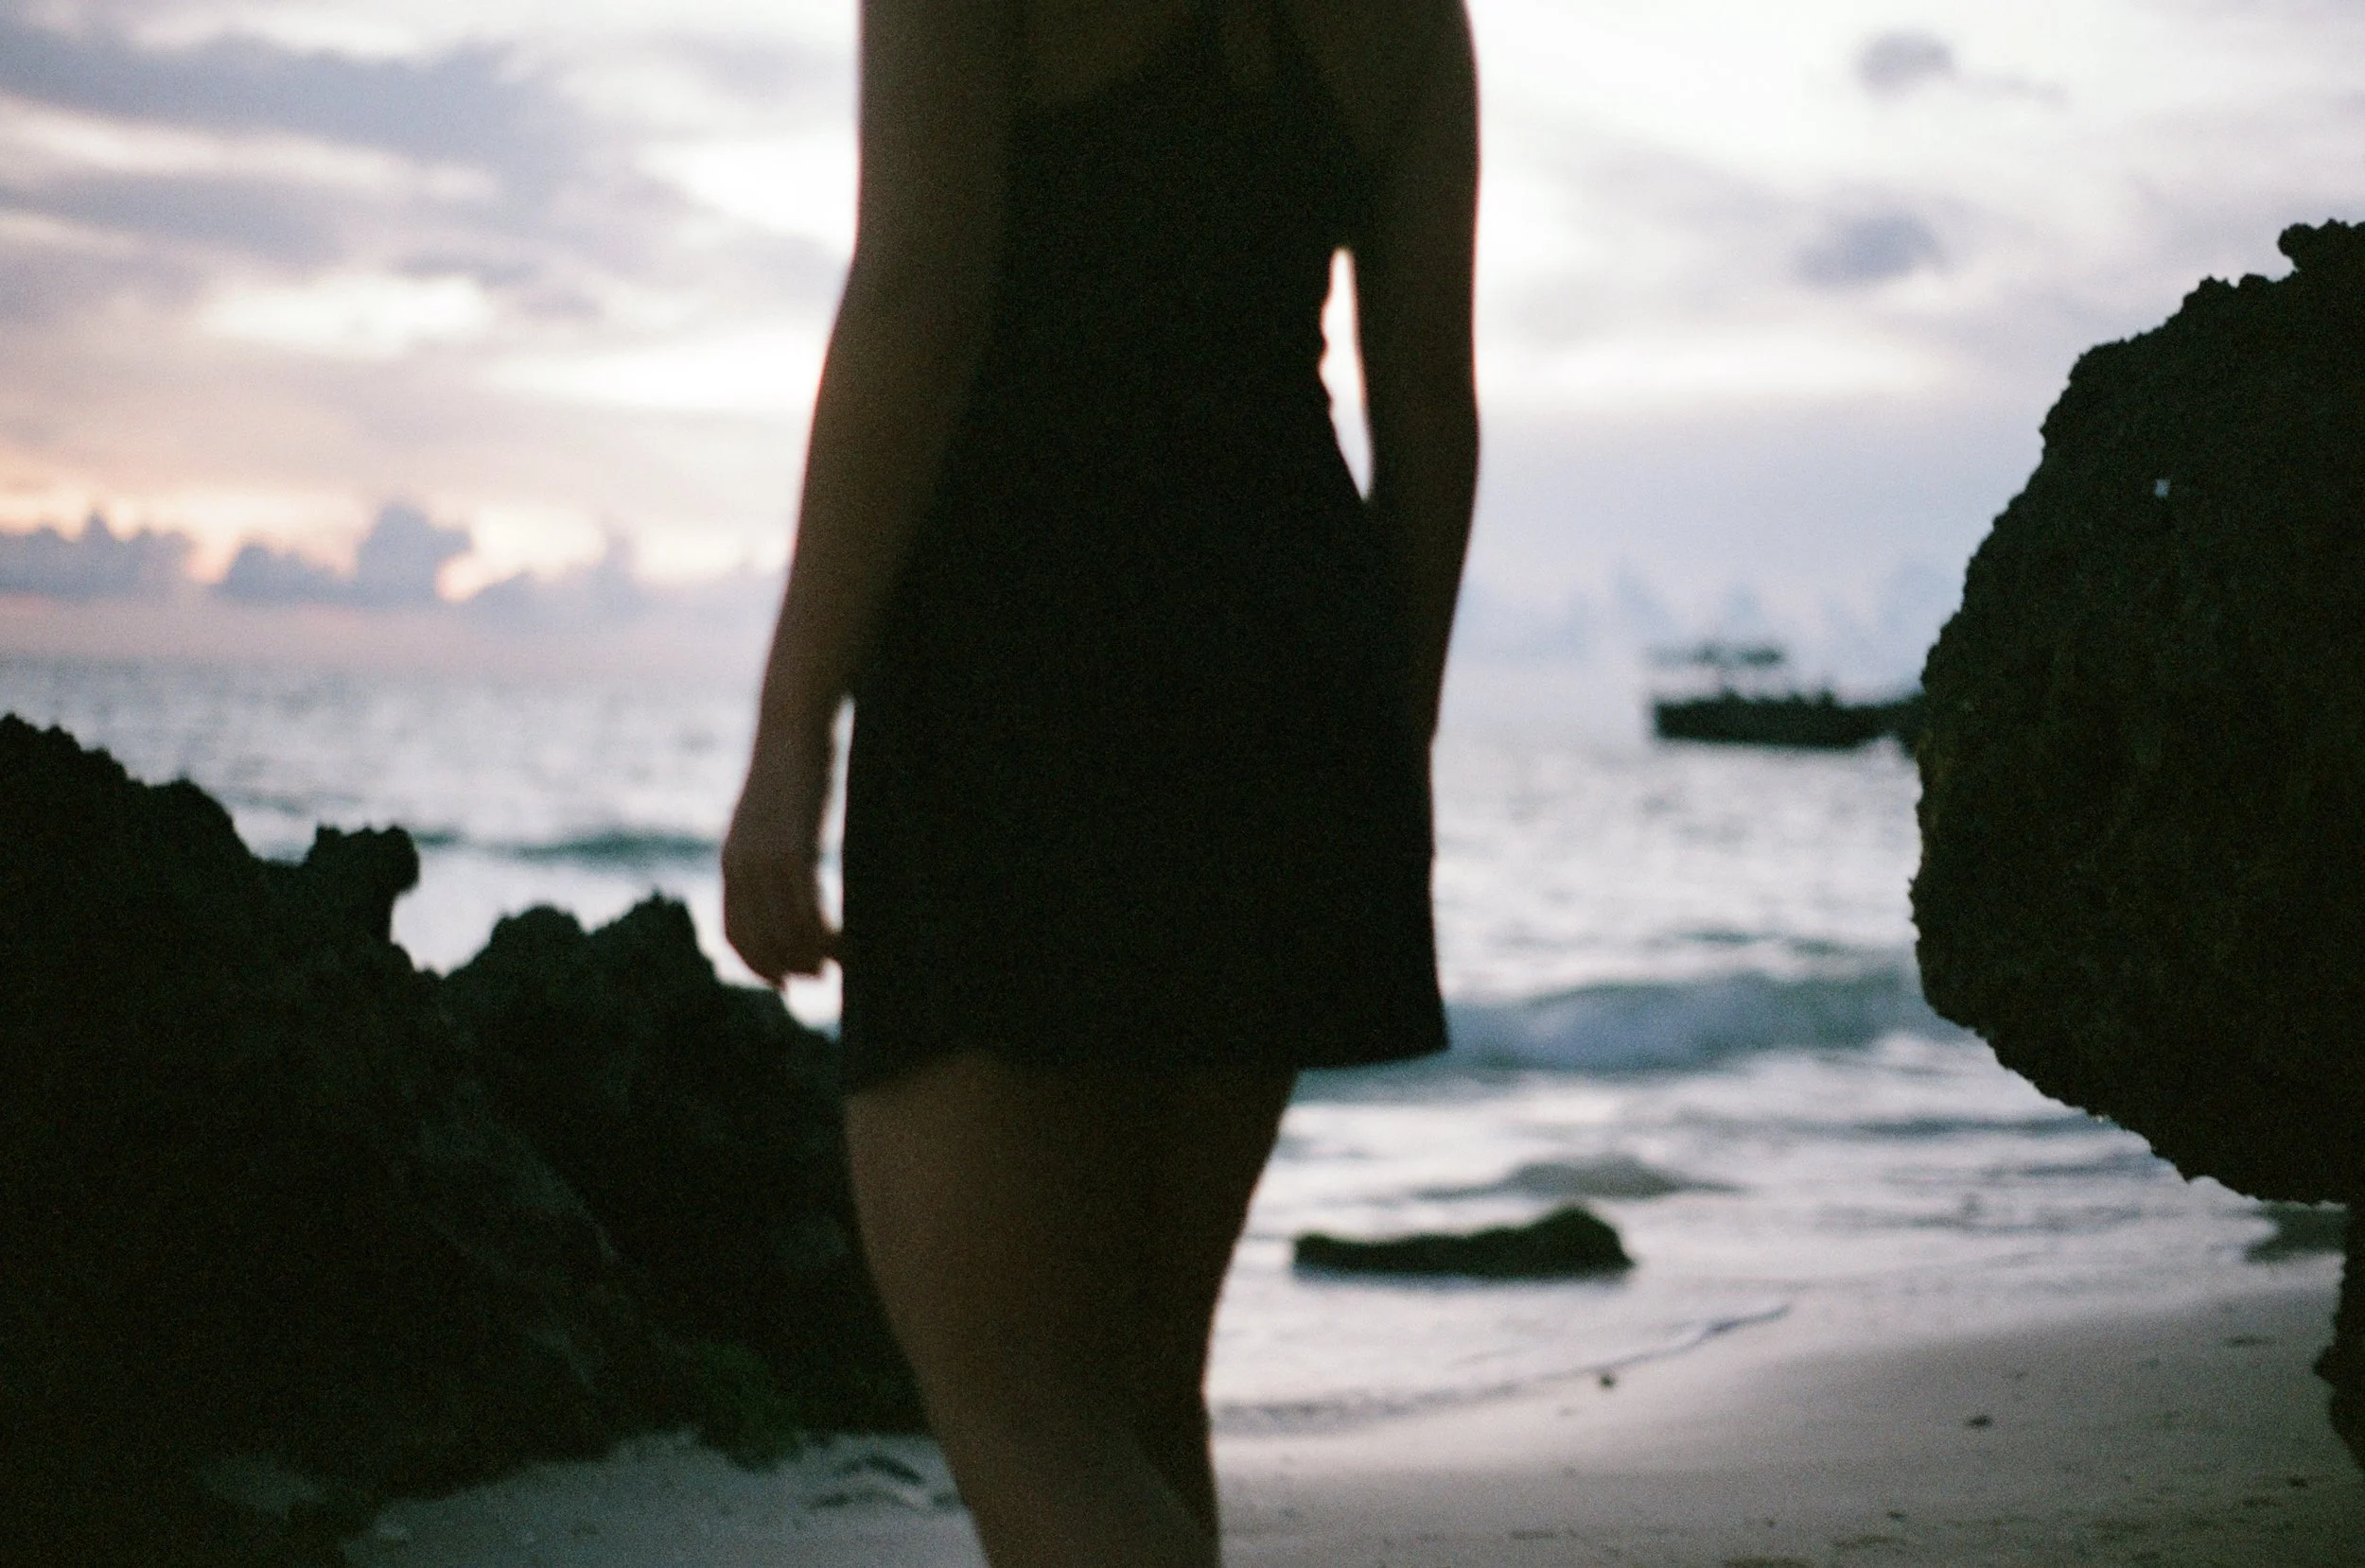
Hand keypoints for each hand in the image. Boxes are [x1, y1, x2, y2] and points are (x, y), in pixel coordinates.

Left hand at [721, 730, 837, 984]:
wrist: (793, 727)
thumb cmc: (794, 772)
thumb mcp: (773, 819)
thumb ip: (771, 853)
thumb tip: (790, 883)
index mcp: (732, 863)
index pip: (734, 934)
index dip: (758, 966)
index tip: (786, 983)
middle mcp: (741, 866)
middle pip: (760, 941)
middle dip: (791, 969)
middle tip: (823, 978)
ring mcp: (766, 858)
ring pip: (785, 932)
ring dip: (813, 957)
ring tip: (840, 962)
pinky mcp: (795, 847)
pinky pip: (807, 909)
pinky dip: (826, 935)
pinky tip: (847, 940)